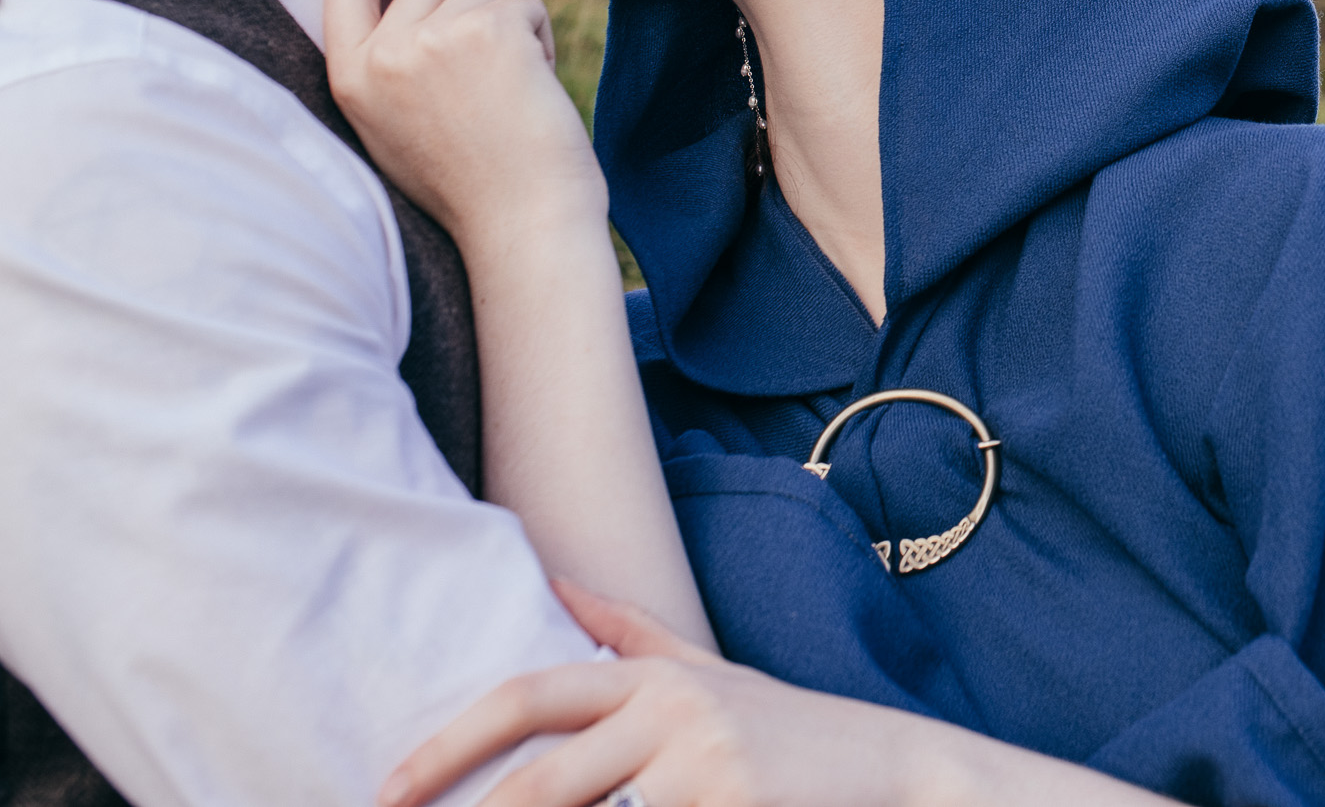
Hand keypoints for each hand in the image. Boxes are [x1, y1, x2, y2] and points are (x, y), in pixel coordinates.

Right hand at [325, 0, 605, 255]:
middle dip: (468, 8)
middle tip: (487, 71)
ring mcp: (434, 39)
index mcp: (348, 77)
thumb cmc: (471, 186)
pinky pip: (527, 4)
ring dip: (509, 28)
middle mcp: (383, 54)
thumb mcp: (393, 125)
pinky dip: (542, 40)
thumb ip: (387, 64)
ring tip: (511, 92)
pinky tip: (537, 92)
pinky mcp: (490, 30)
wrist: (523, 227)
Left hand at [379, 582, 1171, 806]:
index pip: (529, 695)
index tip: (389, 784)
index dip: (450, 742)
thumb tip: (554, 579)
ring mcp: (706, 764)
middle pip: (540, 778)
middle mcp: (674, 711)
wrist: (894, 770)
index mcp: (653, 677)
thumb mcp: (708, 672)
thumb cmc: (789, 733)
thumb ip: (629, 632)